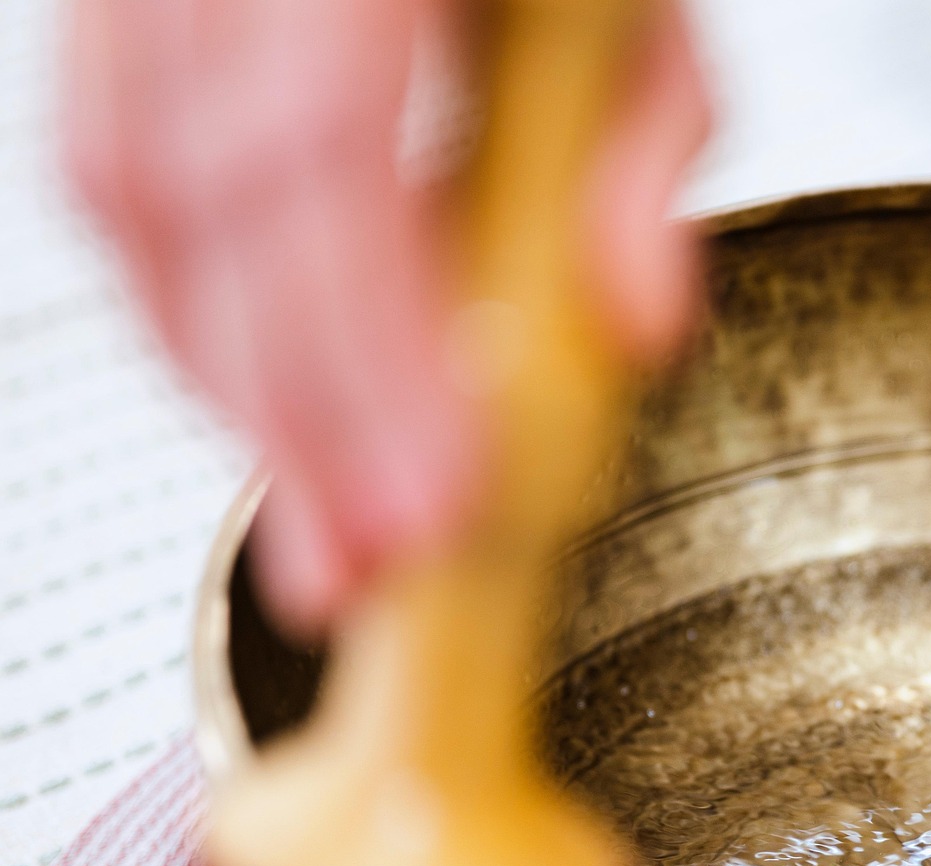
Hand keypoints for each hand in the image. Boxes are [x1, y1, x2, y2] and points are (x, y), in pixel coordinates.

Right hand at [63, 0, 710, 632]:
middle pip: (207, 207)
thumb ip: (643, 144)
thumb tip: (632, 323)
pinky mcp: (119, 3)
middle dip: (291, 417)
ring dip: (227, 378)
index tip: (431, 502)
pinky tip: (257, 387)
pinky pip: (111, 163)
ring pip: (129, 198)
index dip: (365, 357)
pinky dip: (185, 299)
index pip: (323, 160)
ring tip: (319, 510)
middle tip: (365, 568)